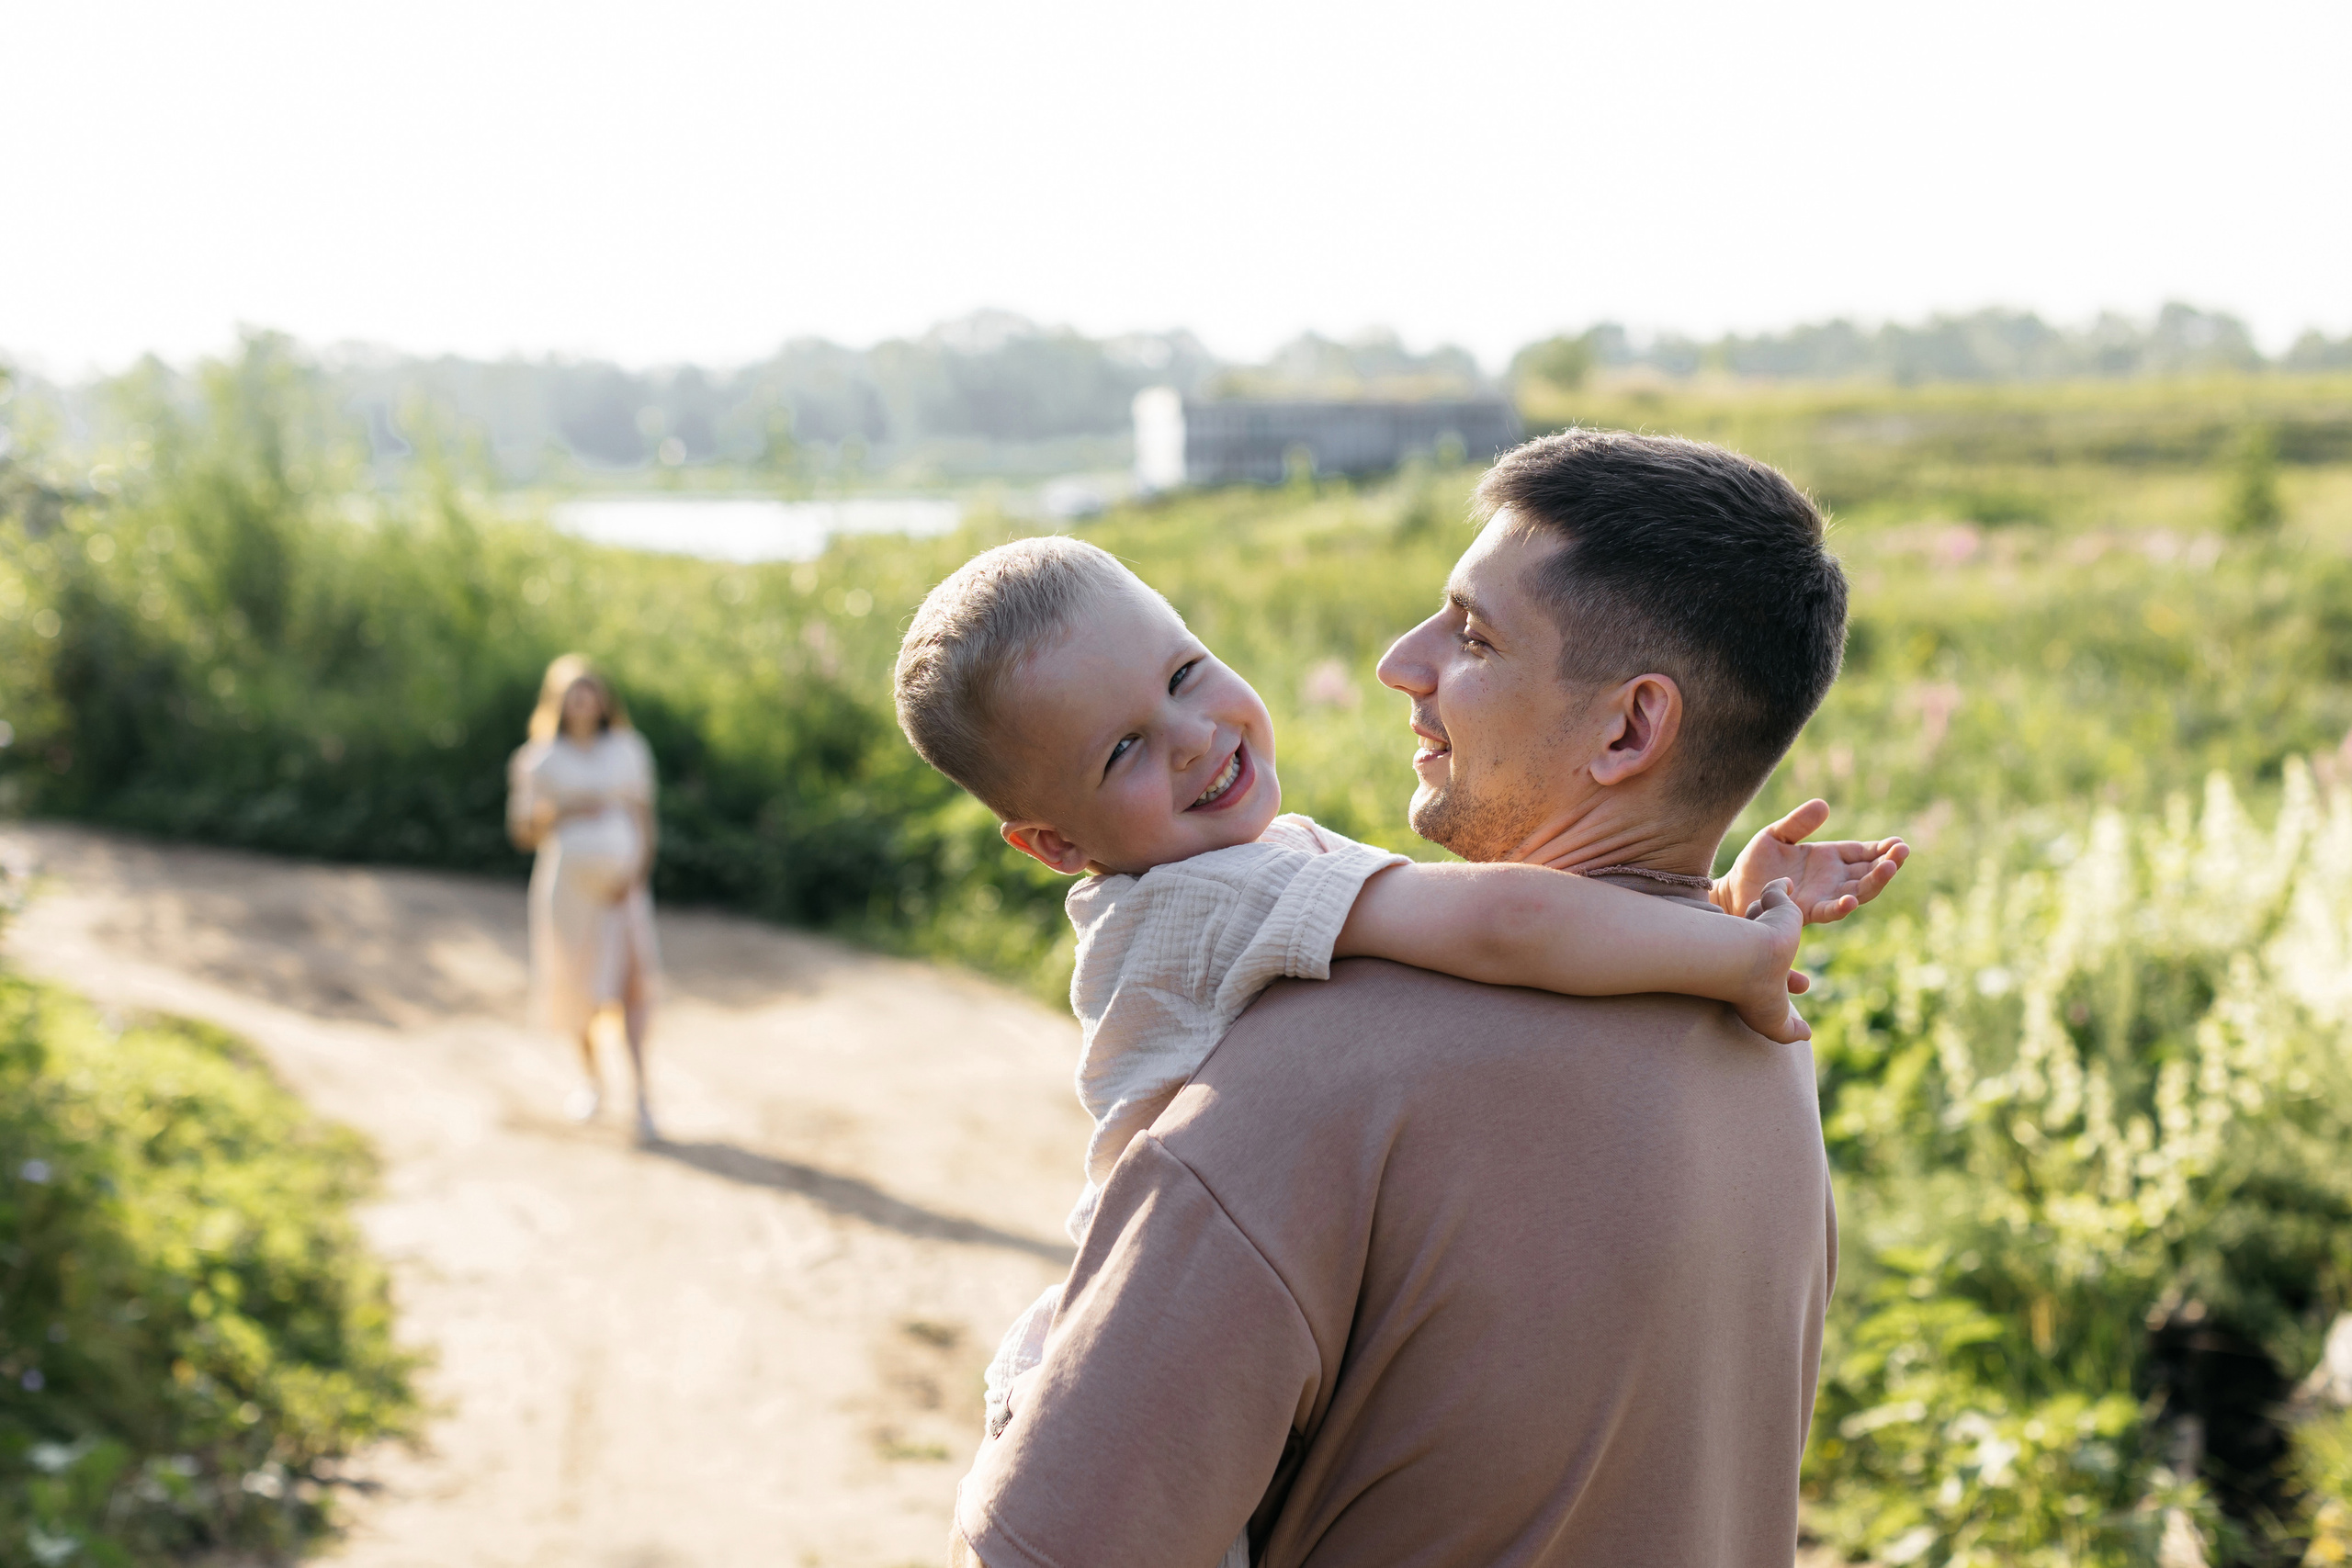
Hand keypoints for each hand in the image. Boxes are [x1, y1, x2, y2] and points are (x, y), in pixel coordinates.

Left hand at [1719, 799, 1906, 924]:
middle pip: (1868, 872)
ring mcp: (1822, 896)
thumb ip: (1798, 823)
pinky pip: (1829, 911)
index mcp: (1828, 858)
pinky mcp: (1807, 911)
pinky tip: (1851, 899)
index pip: (1863, 853)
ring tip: (1889, 868)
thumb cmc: (1755, 864)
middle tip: (1903, 852)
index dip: (1882, 849)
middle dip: (1888, 863)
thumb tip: (1823, 805)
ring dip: (1875, 882)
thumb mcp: (1776, 835)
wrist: (1733, 889)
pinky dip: (1841, 907)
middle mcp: (1831, 879)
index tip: (1899, 843)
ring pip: (1857, 891)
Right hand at [1735, 880, 1811, 1043]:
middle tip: (1799, 946)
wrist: (1745, 958)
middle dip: (1783, 948)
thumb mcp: (1774, 1022)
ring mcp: (1757, 925)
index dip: (1790, 982)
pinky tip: (1787, 884)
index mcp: (1751, 973)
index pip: (1775, 976)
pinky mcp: (1772, 905)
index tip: (1805, 986)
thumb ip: (1790, 1031)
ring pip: (1768, 918)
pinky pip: (1775, 893)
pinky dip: (1780, 888)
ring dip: (1773, 917)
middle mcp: (1751, 947)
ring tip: (1784, 915)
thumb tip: (1807, 1034)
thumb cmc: (1755, 991)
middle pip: (1767, 942)